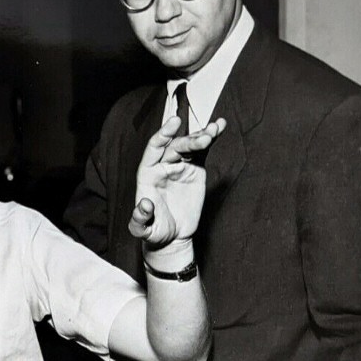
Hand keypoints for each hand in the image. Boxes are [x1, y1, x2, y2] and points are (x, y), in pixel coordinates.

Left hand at [130, 115, 225, 245]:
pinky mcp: (195, 169)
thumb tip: (145, 205)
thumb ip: (140, 218)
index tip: (174, 123)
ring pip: (189, 146)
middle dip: (189, 140)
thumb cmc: (154, 231)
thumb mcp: (143, 229)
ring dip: (202, 136)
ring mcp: (179, 166)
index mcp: (147, 174)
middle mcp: (162, 166)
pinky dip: (210, 139)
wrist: (172, 237)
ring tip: (215, 129)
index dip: (163, 135)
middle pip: (175, 146)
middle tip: (205, 137)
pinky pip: (202, 151)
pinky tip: (219, 127)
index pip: (153, 149)